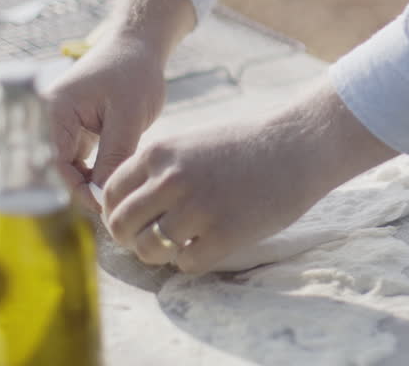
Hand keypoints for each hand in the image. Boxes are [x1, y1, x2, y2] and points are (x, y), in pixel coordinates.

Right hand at [44, 31, 167, 210]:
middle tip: (111, 210)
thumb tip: (103, 194)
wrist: (139, 46)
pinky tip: (112, 184)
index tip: (103, 206)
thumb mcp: (130, 116)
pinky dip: (92, 174)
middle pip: (56, 169)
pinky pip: (77, 161)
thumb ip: (114, 154)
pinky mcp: (76, 131)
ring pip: (67, 169)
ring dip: (87, 185)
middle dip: (80, 191)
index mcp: (54, 111)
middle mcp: (50, 119)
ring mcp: (62, 125)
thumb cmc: (134, 72)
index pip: (53, 162)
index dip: (75, 189)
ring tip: (114, 199)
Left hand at [101, 79, 397, 272]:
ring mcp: (198, 209)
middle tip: (149, 240)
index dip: (116, 212)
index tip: (132, 220)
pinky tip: (208, 246)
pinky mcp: (224, 235)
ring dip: (158, 254)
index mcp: (160, 153)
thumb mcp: (192, 144)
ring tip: (179, 245)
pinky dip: (191, 260)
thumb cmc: (246, 146)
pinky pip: (185, 263)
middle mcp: (172, 180)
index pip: (110, 193)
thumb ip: (158, 170)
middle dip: (129, 238)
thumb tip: (126, 208)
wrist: (298, 147)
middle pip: (122, 225)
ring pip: (149, 249)